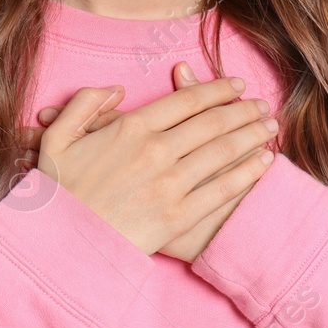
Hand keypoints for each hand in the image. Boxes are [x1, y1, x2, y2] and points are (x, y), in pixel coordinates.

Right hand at [28, 65, 277, 256]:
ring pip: (222, 151)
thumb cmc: (58, 191)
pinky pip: (222, 190)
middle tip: (262, 104)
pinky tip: (263, 163)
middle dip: (242, 109)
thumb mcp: (58, 137)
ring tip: (269, 126)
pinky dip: (247, 173)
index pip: (185, 100)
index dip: (215, 88)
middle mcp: (155, 151)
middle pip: (211, 122)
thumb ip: (85, 103)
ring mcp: (169, 185)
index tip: (235, 83)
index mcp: (129, 128)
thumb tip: (118, 90)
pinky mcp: (179, 216)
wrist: (62, 243)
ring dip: (251, 135)